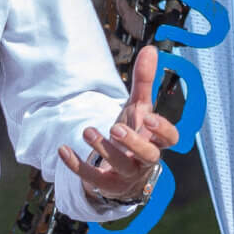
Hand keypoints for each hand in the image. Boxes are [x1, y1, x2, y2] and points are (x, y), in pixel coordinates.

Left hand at [60, 45, 181, 206]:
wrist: (122, 172)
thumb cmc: (135, 135)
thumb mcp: (139, 109)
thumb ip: (145, 81)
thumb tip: (150, 49)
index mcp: (156, 140)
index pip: (170, 139)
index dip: (162, 130)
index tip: (148, 118)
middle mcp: (145, 160)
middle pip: (149, 156)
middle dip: (133, 142)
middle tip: (115, 128)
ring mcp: (127, 174)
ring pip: (120, 166)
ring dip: (103, 150)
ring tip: (87, 130)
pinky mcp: (107, 184)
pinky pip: (93, 178)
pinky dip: (77, 165)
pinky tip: (63, 149)